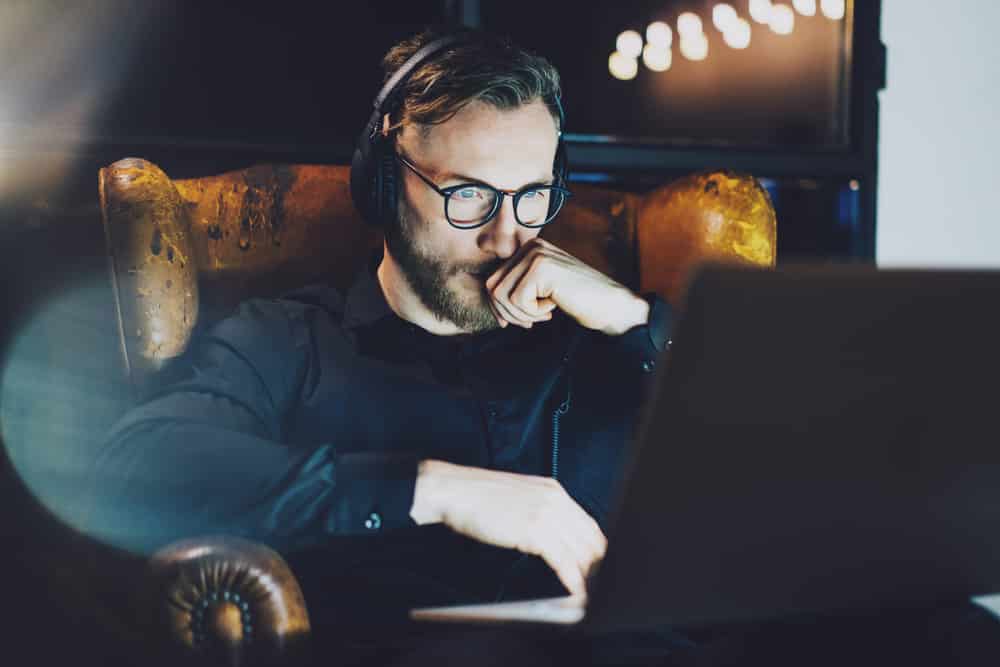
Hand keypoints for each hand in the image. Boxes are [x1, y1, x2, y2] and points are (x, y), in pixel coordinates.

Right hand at [410, 459, 605, 596]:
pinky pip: (563, 561)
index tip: (597, 566)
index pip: (587, 523)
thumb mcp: (519, 497)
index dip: (596, 549)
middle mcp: (555, 499)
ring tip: (589, 593)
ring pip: (580, 551)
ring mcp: (546, 514)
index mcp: (553, 490)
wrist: (454, 491)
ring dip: (588, 576)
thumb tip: (554, 537)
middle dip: (596, 565)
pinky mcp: (535, 531)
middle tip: (597, 584)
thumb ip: (541, 512)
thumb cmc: (478, 497)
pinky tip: (575, 591)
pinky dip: (573, 580)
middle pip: (590, 538)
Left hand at [484, 238, 648, 334]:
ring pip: (501, 295)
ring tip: (544, 314)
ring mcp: (536, 255)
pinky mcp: (541, 268)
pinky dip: (533, 312)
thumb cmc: (579, 300)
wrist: (611, 305)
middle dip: (508, 312)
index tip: (516, 321)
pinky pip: (517, 299)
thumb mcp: (542, 289)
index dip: (500, 306)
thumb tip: (490, 299)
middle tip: (531, 321)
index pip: (495, 279)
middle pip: (493, 287)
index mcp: (529, 248)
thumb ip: (519, 286)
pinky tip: (553, 308)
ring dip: (521, 314)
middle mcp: (531, 246)